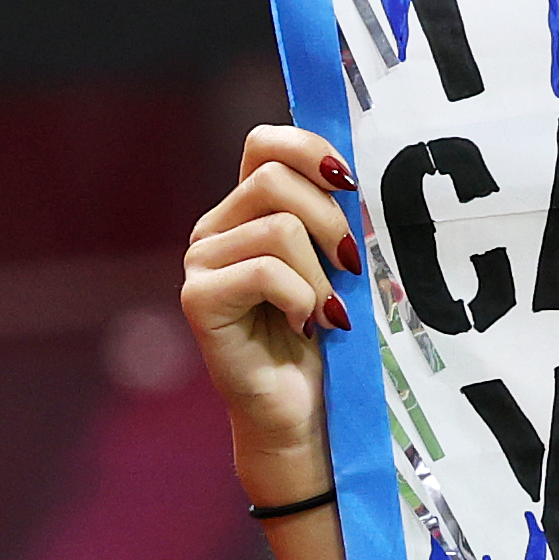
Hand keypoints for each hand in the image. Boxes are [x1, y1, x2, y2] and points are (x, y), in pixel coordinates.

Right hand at [179, 125, 358, 475]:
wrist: (303, 415)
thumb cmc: (327, 341)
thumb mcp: (340, 267)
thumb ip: (337, 218)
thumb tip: (359, 175)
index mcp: (247, 210)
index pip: (265, 143)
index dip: (310, 150)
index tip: (351, 186)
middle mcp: (216, 228)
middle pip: (273, 179)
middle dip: (330, 220)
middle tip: (351, 267)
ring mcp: (202, 262)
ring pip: (277, 227)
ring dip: (319, 273)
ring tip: (326, 311)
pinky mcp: (199, 298)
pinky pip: (265, 271)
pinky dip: (301, 298)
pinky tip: (305, 324)